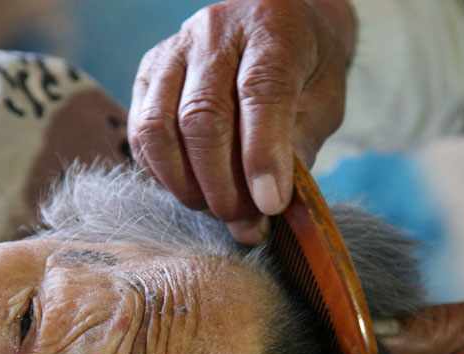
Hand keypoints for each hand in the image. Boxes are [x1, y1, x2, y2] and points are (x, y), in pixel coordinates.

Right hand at [128, 0, 354, 244]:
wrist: (274, 25)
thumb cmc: (305, 70)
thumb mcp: (323, 103)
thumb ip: (298, 148)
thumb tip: (266, 208)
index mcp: (272, 30)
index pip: (260, 93)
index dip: (262, 156)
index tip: (270, 205)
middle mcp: (216, 32)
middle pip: (202, 115)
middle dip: (220, 181)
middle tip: (240, 218)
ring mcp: (174, 50)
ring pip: (159, 126)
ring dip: (184, 182)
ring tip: (213, 208)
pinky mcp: (148, 72)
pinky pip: (140, 132)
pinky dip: (162, 172)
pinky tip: (190, 188)